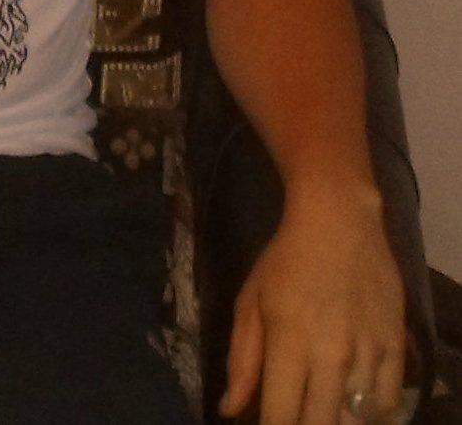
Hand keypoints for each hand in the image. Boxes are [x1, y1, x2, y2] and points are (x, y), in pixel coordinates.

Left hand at [219, 182, 404, 424]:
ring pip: (355, 420)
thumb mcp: (250, 302)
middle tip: (293, 412)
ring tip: (321, 404)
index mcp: (288, 342)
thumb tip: (230, 410)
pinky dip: (369, 412)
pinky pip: (388, 404)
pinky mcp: (396, 347)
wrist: (339, 222)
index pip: (281, 417)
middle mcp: (331, 355)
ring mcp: (368, 353)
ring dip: (335, 418)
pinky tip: (352, 401)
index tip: (268, 423)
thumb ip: (241, 360)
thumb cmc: (285, 260)